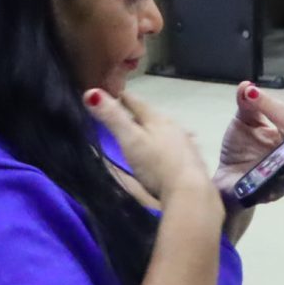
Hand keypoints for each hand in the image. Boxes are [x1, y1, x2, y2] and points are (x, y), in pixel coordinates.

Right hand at [89, 87, 217, 210]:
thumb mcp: (130, 140)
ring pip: (167, 130)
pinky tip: (168, 151)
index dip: (123, 98)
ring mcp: (186, 143)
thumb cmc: (156, 165)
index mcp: (157, 119)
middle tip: (126, 114)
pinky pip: (178, 146)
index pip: (136, 102)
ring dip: (155, 130)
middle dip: (139, 114)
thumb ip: (112, 117)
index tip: (113, 93)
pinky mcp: (192, 161)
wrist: (190, 191)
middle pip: (152, 116)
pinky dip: (168, 145)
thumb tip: (91, 92)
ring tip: (145, 132)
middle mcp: (173, 126)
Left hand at [214, 82, 283, 203]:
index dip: (278, 112)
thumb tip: (247, 86)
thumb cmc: (240, 148)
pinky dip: (276, 191)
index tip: (262, 100)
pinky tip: (273, 190)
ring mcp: (282, 175)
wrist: (227, 179)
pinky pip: (276, 192)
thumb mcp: (242, 123)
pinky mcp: (268, 192)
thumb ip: (247, 105)